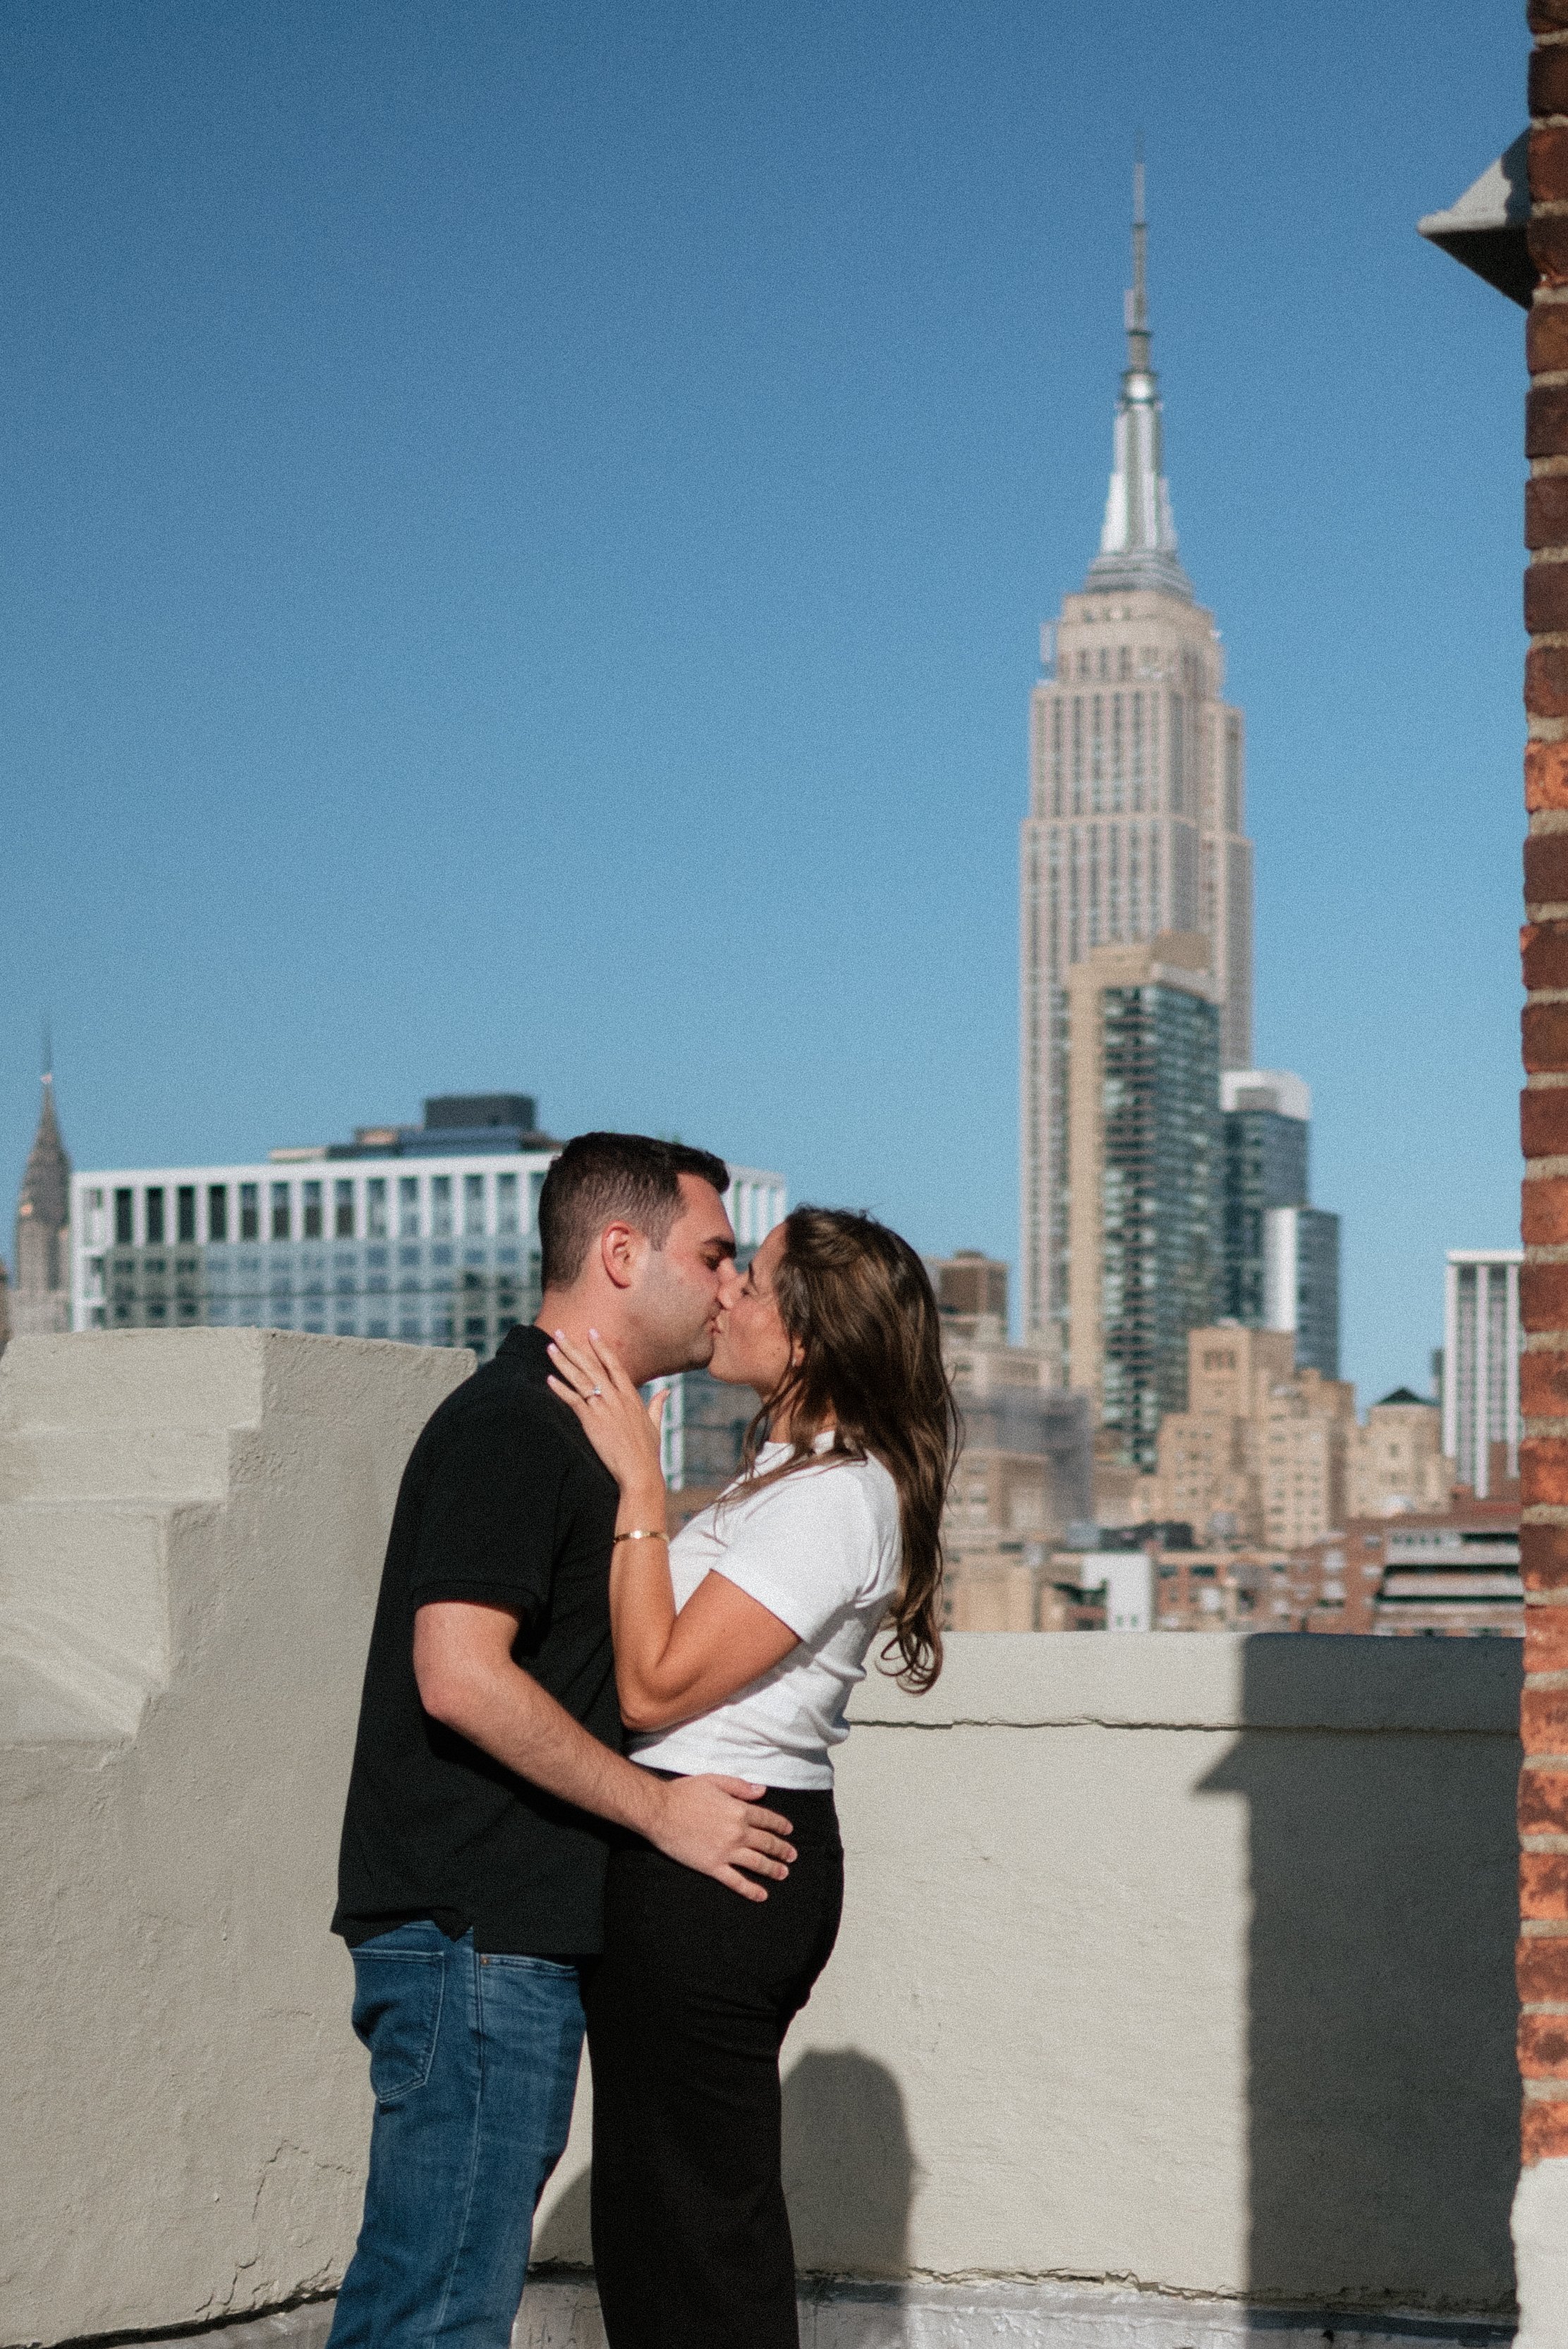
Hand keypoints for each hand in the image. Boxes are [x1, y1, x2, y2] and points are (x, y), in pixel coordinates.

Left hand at [548, 1328, 666, 1496]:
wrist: (639, 1471)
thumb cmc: (647, 1452)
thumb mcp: (655, 1424)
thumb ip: (658, 1405)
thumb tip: (666, 1391)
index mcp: (631, 1396)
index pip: (614, 1364)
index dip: (601, 1347)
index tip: (591, 1332)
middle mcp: (616, 1397)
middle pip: (591, 1366)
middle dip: (574, 1348)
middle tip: (559, 1333)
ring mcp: (603, 1407)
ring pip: (580, 1378)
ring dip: (563, 1362)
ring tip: (550, 1348)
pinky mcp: (592, 1421)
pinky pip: (573, 1400)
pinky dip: (560, 1389)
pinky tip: (549, 1379)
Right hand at [647, 1775, 795, 1901]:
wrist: (660, 1811)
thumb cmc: (684, 1793)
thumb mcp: (715, 1781)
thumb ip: (740, 1787)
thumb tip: (762, 1790)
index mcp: (739, 1810)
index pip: (767, 1819)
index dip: (780, 1825)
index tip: (788, 1831)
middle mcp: (738, 1832)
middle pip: (767, 1843)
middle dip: (782, 1849)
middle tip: (792, 1855)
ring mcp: (726, 1851)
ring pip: (757, 1863)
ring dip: (773, 1869)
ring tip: (784, 1873)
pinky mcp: (713, 1867)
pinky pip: (736, 1881)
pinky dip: (751, 1889)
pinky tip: (762, 1895)